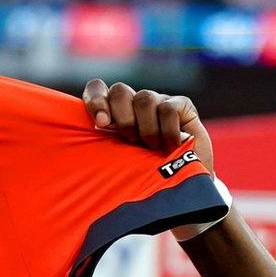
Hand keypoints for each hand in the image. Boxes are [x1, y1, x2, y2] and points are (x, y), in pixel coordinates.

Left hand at [82, 79, 211, 174]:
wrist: (185, 186)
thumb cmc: (145, 179)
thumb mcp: (118, 165)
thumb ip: (103, 149)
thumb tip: (90, 138)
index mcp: (112, 114)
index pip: (97, 89)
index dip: (96, 100)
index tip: (101, 123)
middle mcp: (133, 104)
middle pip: (120, 91)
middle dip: (123, 119)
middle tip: (131, 142)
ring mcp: (157, 102)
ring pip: (144, 98)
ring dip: (146, 129)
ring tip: (152, 148)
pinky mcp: (181, 104)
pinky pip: (168, 109)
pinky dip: (167, 131)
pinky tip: (172, 146)